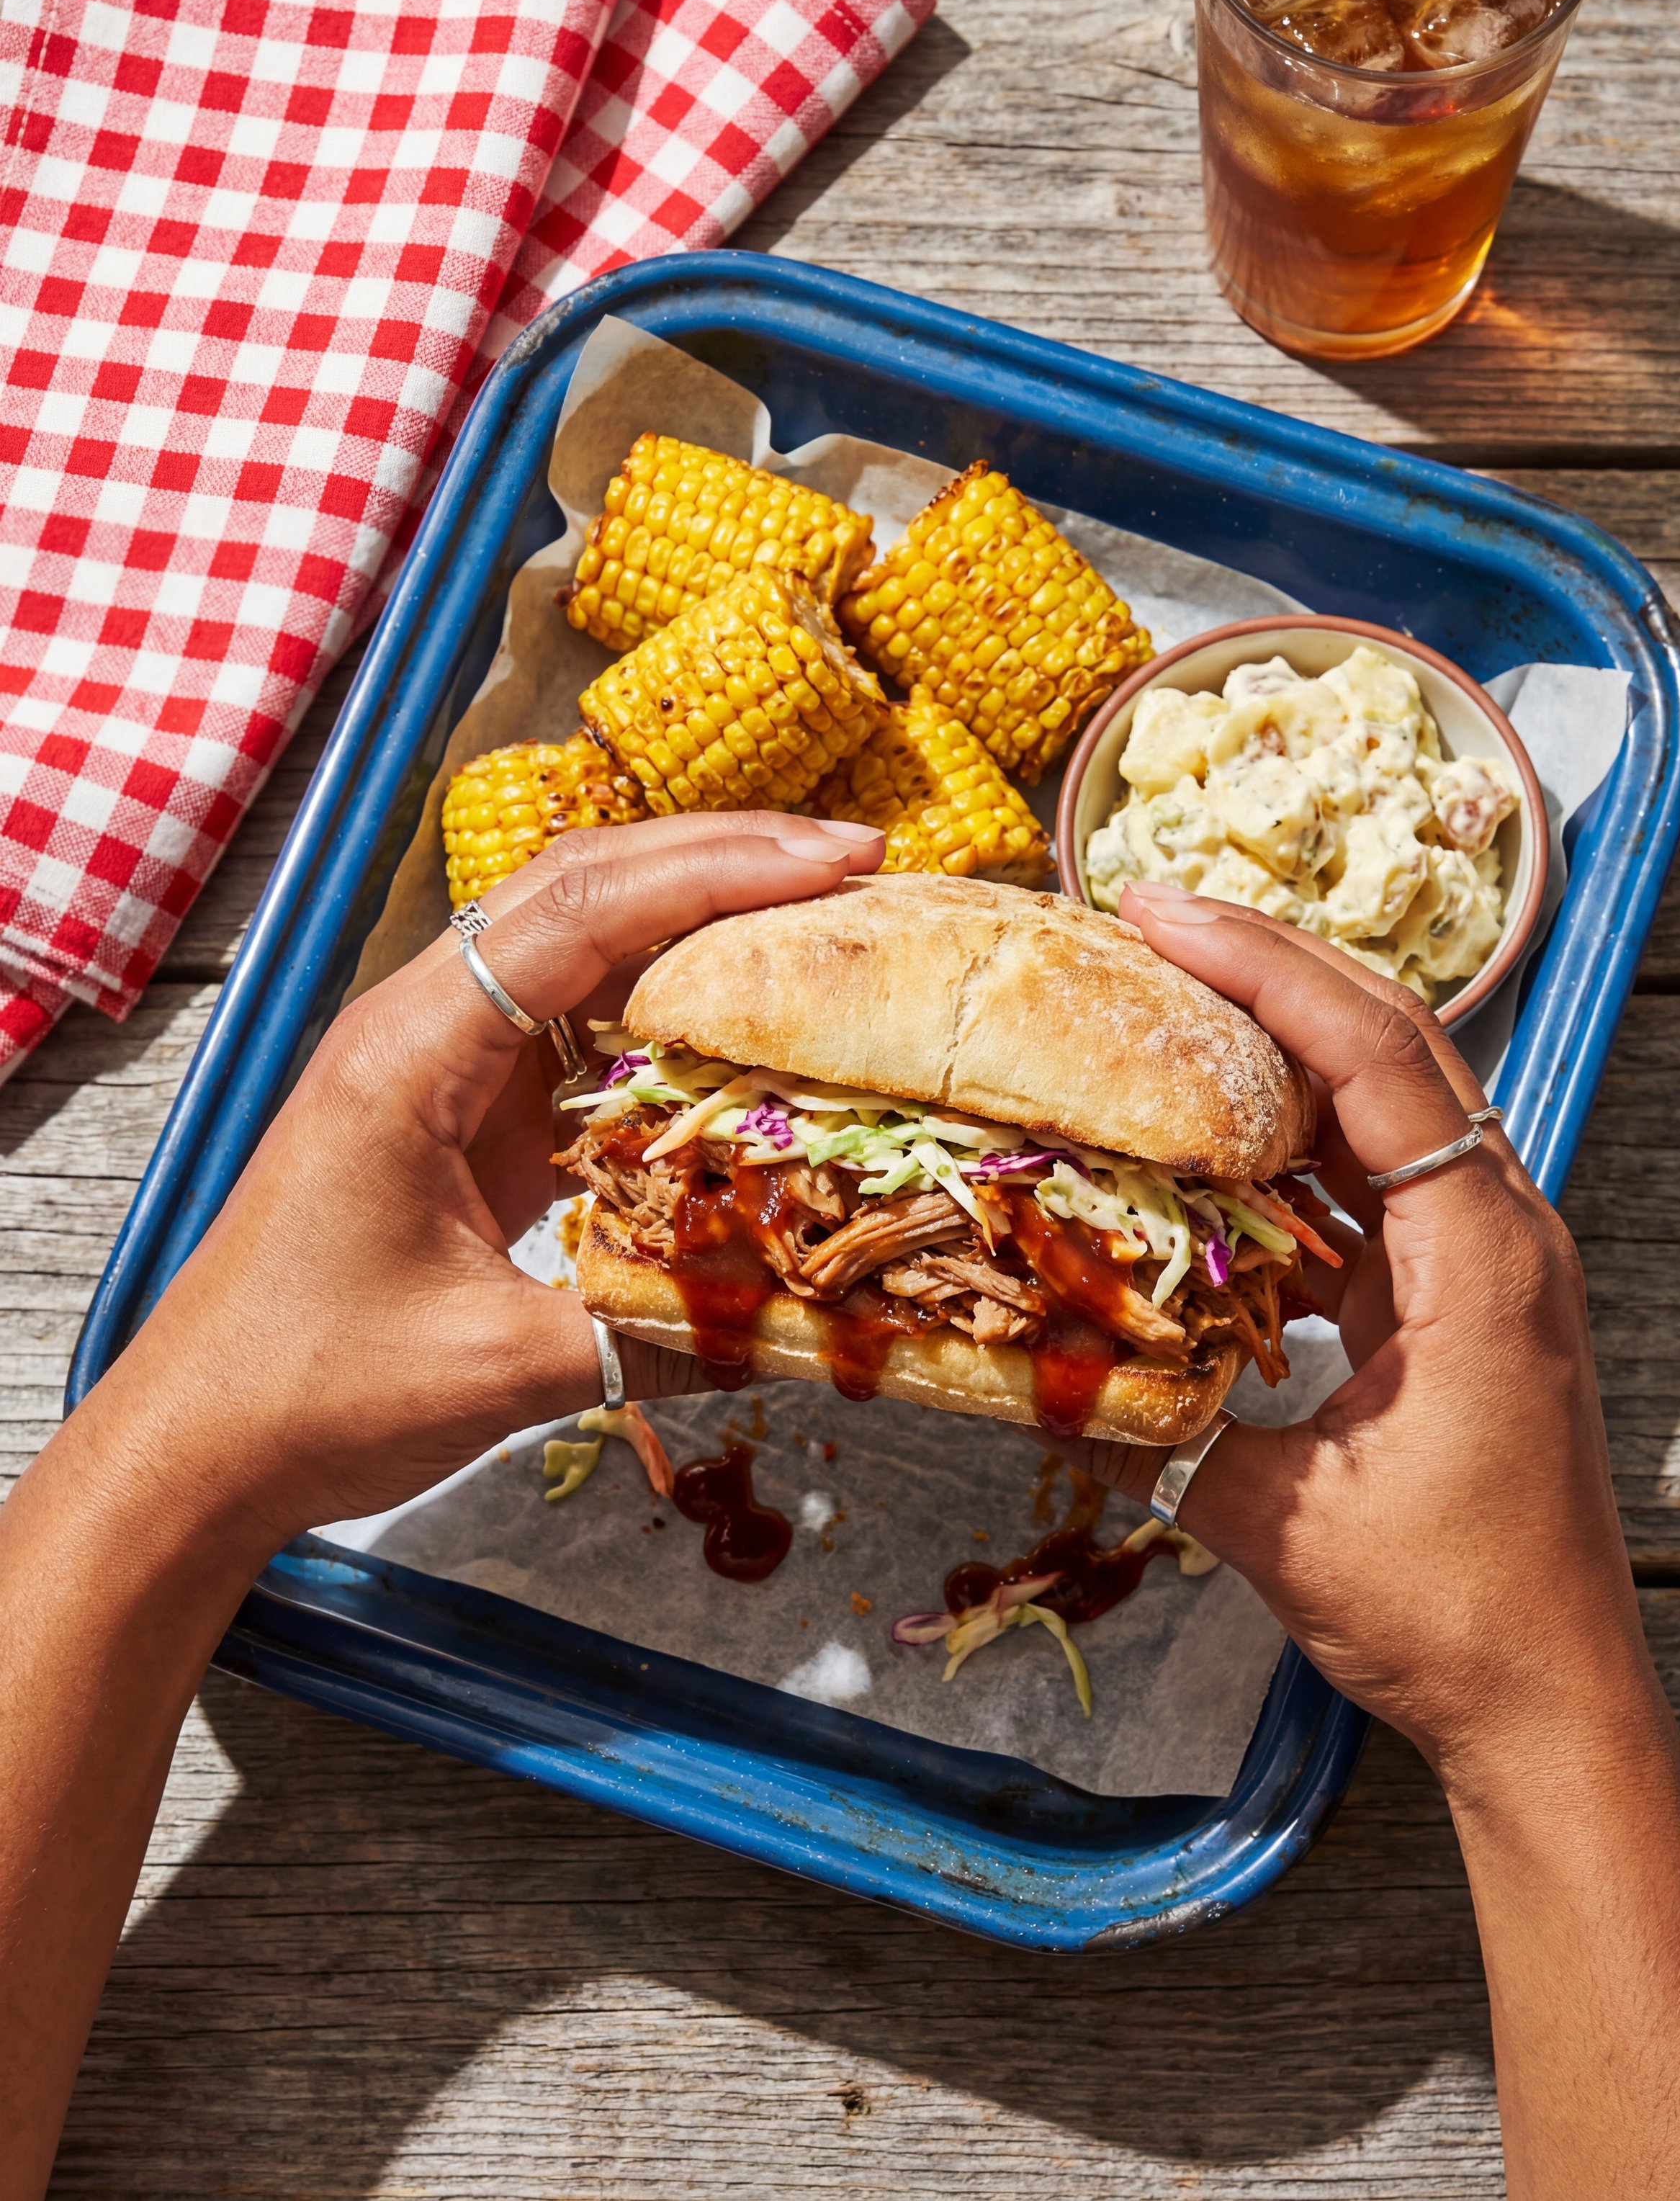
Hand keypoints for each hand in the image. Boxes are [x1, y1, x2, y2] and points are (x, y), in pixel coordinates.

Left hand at [80, 813, 884, 1560]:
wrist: (193, 1445)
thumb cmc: (306, 1394)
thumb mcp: (495, 1370)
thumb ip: (654, 1337)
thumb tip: (807, 1321)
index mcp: (412, 1052)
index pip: (582, 912)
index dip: (719, 873)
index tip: (837, 862)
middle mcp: (423, 1028)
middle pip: (585, 891)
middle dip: (724, 862)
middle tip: (858, 865)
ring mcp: (440, 1064)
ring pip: (582, 946)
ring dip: (698, 923)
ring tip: (823, 918)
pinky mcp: (458, 1111)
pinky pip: (575, 1029)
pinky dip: (664, 1010)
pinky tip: (742, 1028)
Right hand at [1076, 887, 1645, 1784]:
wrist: (1554, 1700)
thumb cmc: (1448, 1612)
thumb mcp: (1279, 1520)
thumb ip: (1160, 1436)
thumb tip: (1035, 1373)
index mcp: (1480, 1256)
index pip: (1373, 1054)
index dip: (1262, 965)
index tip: (1156, 910)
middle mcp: (1500, 1231)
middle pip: (1392, 1042)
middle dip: (1269, 964)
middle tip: (1147, 914)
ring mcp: (1488, 1261)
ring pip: (1387, 1100)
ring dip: (1282, 1038)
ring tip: (1167, 992)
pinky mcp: (1462, 1299)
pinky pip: (1375, 1179)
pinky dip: (1293, 1137)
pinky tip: (1208, 1133)